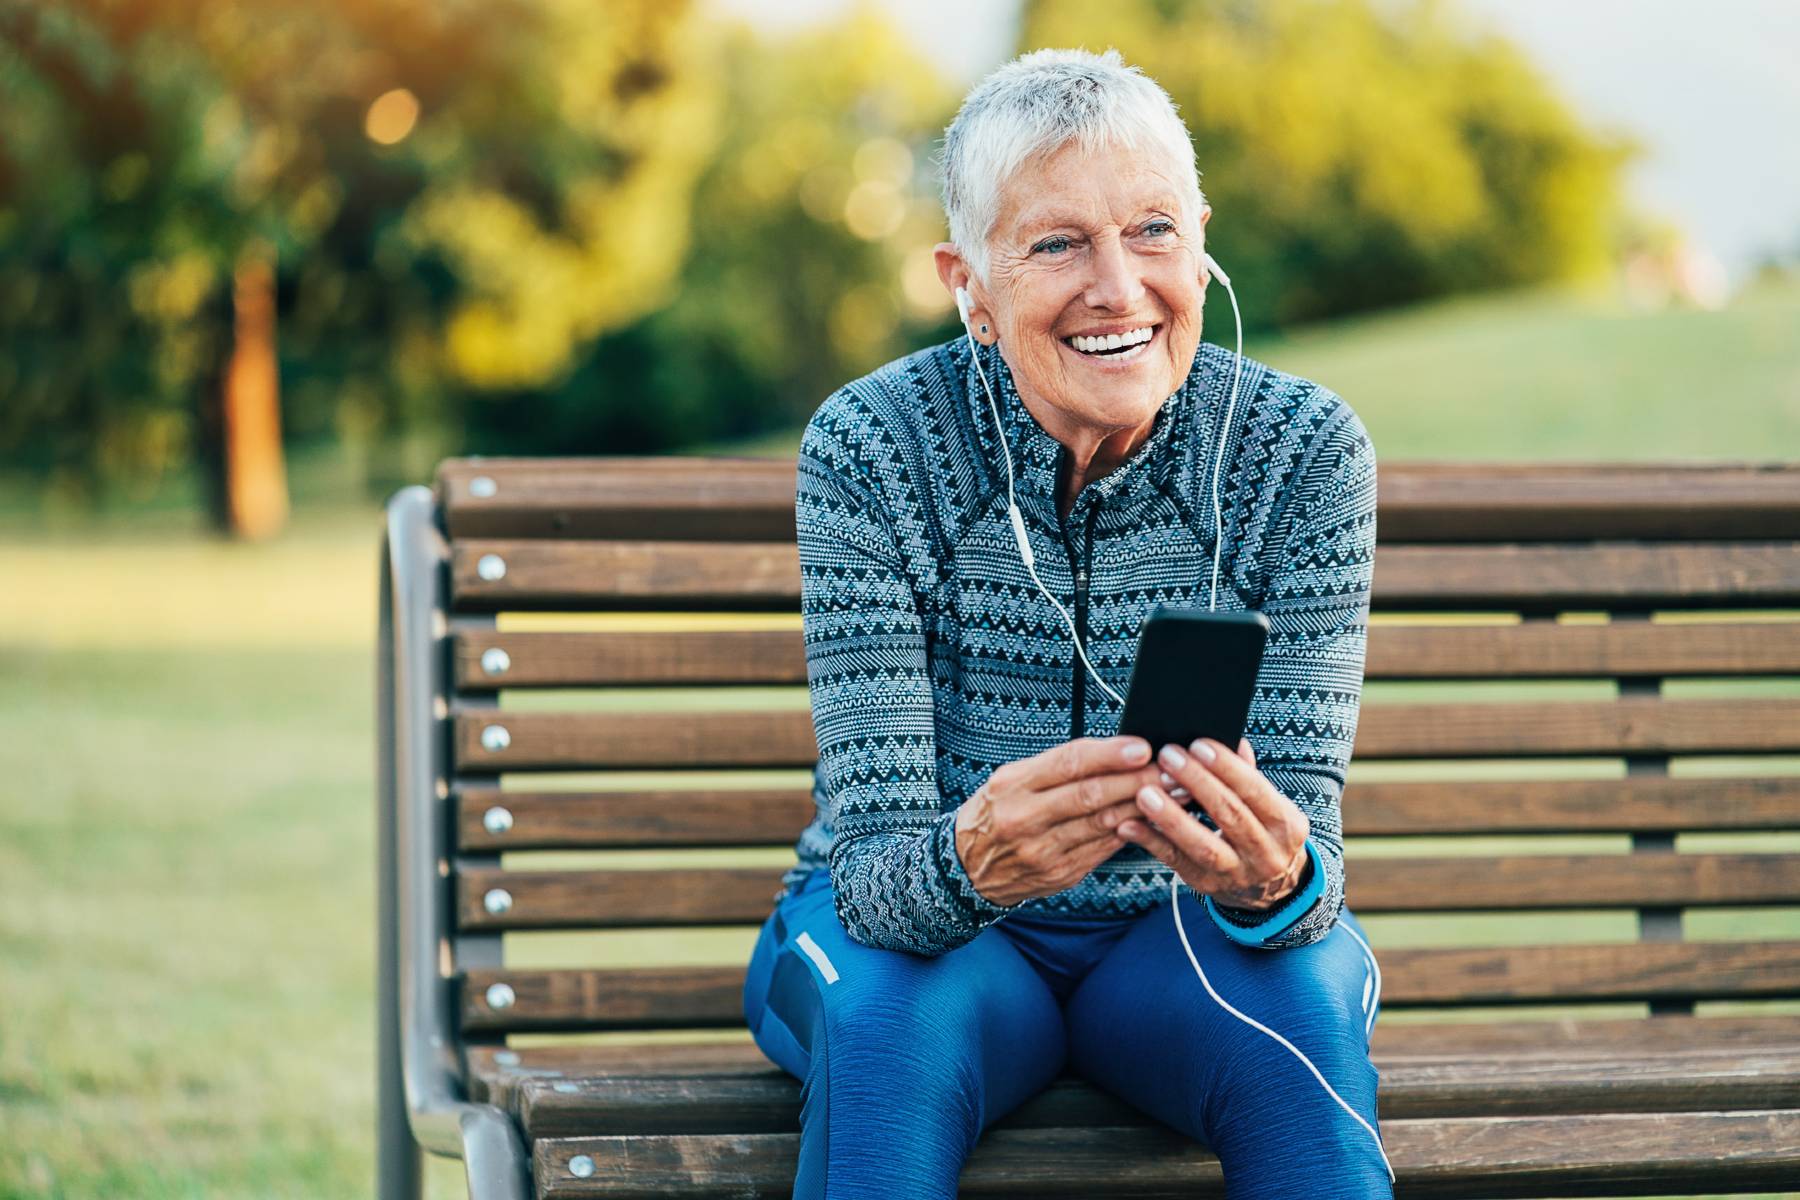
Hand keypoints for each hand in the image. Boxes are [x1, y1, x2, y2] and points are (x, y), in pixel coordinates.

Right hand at [955, 735, 1163, 907]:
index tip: (1142, 747)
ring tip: (1173, 793)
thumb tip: (1115, 752)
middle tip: (1171, 771)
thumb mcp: (1011, 779)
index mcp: (1013, 786)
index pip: (1067, 764)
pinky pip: (1102, 849)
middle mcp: (1025, 819)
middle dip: (1137, 782)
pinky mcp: (1059, 874)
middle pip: (1091, 796)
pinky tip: (1152, 820)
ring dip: (1144, 808)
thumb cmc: (998, 811)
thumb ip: (1056, 767)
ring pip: (1103, 825)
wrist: (967, 868)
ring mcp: (1042, 851)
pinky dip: (1130, 832)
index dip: (1108, 755)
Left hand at [1120, 736, 1310, 911]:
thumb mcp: (1270, 807)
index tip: (1197, 745)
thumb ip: (1249, 775)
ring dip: (1171, 818)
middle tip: (1167, 757)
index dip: (1226, 767)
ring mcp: (1237, 874)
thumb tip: (1233, 740)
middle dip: (1196, 783)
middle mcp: (1266, 853)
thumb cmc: (1263, 831)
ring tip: (1145, 793)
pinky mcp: (1207, 885)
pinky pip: (1176, 862)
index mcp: (1285, 825)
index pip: (1255, 791)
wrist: (1272, 889)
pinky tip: (1130, 825)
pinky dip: (1151, 842)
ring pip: (1203, 846)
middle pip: (1228, 814)